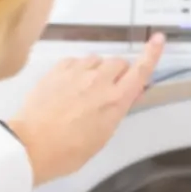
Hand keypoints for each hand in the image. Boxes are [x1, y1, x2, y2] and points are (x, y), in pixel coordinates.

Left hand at [6, 33, 165, 186]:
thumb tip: (126, 96)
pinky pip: (75, 61)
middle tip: (110, 89)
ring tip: (85, 90)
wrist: (31, 146)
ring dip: (97, 70)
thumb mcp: (102, 136)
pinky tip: (70, 85)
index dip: (152, 54)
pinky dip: (77, 69)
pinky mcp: (57, 70)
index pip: (140, 71)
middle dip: (118, 73)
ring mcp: (77, 72)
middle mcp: (99, 81)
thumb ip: (116, 111)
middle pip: (119, 63)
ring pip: (97, 60)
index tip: (158, 40)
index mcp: (116, 101)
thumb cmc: (68, 151)